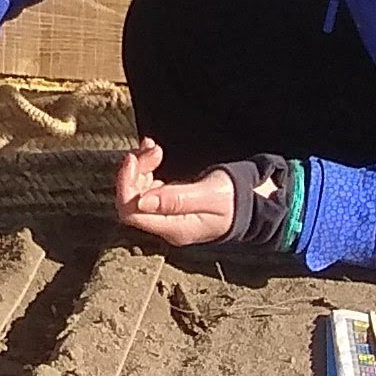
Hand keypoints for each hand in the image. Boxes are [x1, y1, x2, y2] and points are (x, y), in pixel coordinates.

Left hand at [112, 139, 244, 250]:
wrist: (249, 203)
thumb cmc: (233, 200)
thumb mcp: (210, 196)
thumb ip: (177, 199)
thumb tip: (142, 202)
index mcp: (174, 228)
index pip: (131, 212)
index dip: (126, 185)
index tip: (133, 159)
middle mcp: (165, 225)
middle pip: (130, 200)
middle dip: (134, 171)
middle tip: (152, 148)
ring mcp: (164, 215)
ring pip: (136, 191)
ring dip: (140, 166)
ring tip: (154, 147)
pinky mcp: (166, 204)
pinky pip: (146, 186)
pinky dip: (146, 168)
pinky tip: (154, 152)